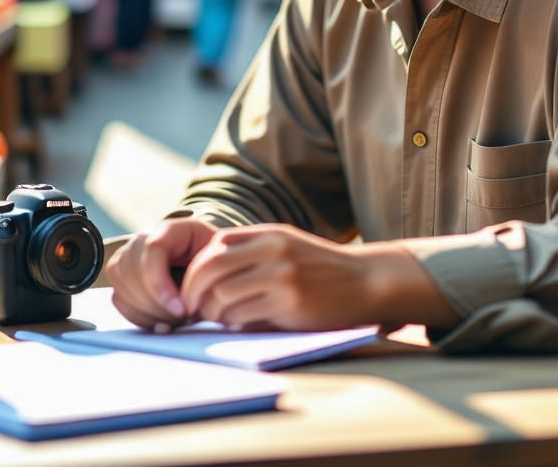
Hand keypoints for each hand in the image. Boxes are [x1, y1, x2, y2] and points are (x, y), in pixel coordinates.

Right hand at [107, 218, 216, 330]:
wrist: (207, 265)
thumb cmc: (215, 262)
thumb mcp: (219, 259)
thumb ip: (206, 273)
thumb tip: (186, 304)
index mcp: (171, 230)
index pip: (153, 248)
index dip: (161, 283)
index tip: (182, 309)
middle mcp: (143, 240)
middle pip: (134, 272)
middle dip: (157, 304)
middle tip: (182, 318)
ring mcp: (127, 258)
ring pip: (123, 288)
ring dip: (149, 313)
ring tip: (177, 321)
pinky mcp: (121, 279)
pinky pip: (120, 302)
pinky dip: (141, 318)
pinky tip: (163, 324)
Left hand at [180, 223, 458, 331]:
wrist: (365, 281)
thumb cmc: (320, 268)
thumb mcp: (287, 246)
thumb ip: (251, 251)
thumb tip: (204, 275)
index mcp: (270, 234)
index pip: (215, 245)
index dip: (195, 268)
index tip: (193, 288)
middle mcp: (273, 250)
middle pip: (210, 268)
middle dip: (193, 292)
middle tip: (192, 309)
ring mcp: (282, 276)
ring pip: (222, 295)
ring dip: (213, 312)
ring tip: (219, 318)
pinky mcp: (290, 303)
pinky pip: (244, 316)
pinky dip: (234, 323)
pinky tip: (241, 324)